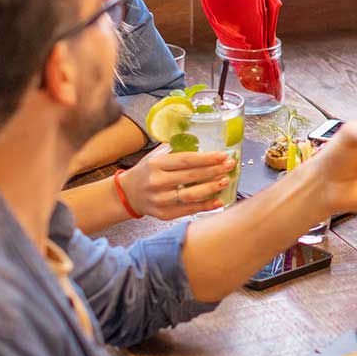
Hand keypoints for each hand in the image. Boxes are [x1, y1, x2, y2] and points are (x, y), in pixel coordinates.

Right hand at [118, 144, 235, 219]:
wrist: (127, 194)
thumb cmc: (147, 172)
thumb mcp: (155, 156)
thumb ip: (176, 150)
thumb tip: (204, 141)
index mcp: (156, 164)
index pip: (185, 159)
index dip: (206, 158)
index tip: (222, 156)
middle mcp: (156, 182)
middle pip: (190, 176)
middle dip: (213, 171)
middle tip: (229, 166)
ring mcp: (159, 200)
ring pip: (189, 195)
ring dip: (210, 189)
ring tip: (225, 182)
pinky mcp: (163, 214)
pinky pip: (188, 210)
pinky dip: (205, 206)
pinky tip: (218, 201)